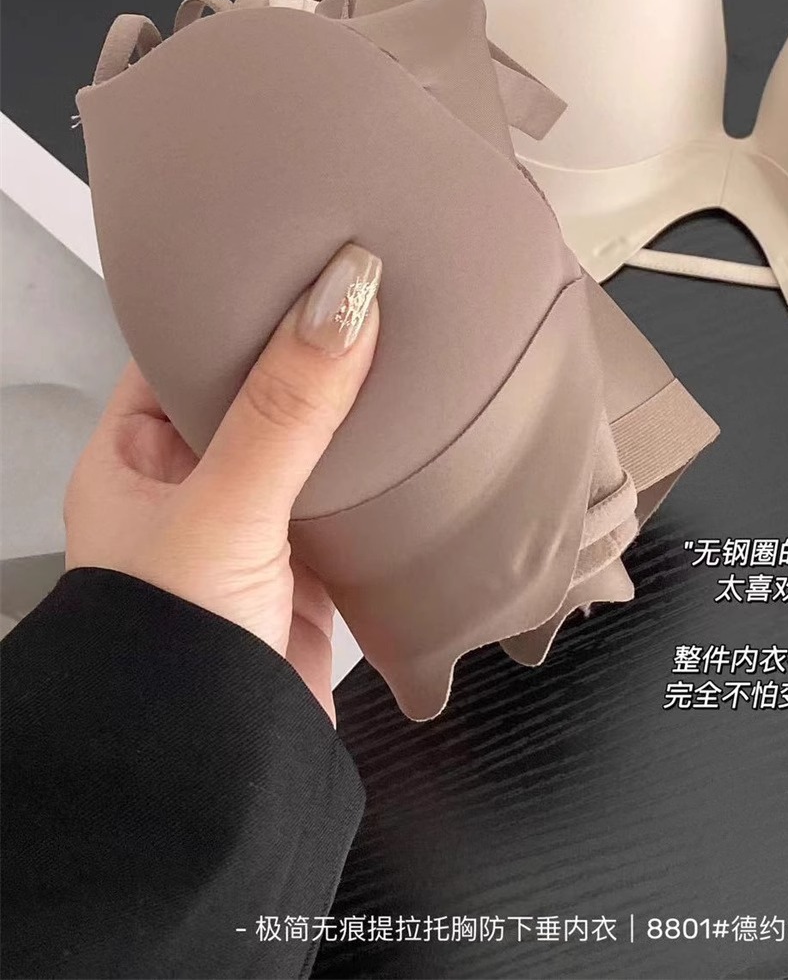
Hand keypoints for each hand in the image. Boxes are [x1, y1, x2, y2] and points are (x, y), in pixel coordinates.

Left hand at [64, 242, 381, 723]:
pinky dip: (381, 475)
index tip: (298, 247)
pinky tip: (417, 440)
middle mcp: (188, 483)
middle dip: (309, 350)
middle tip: (368, 286)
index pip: (183, 344)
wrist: (209, 777)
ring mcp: (251, 524)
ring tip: (403, 346)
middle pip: (256, 389)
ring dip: (350, 414)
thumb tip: (342, 298)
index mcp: (133, 454)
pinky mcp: (305, 565)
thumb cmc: (164, 649)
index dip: (237, 297)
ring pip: (309, 444)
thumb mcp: (227, 504)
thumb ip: (287, 406)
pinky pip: (348, 498)